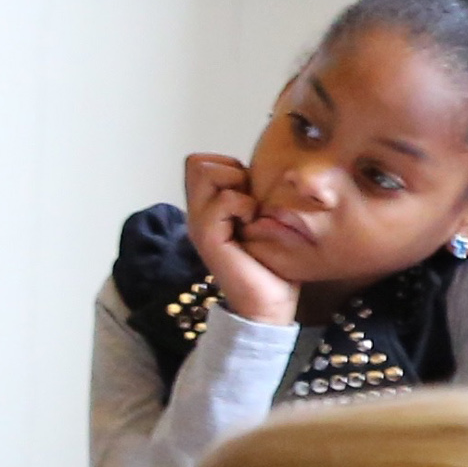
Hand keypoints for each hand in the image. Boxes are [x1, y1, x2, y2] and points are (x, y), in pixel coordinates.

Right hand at [182, 150, 294, 321]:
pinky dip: (244, 206)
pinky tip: (252, 225)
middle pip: (196, 163)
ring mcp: (198, 225)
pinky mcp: (208, 237)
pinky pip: (224, 200)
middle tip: (248, 200)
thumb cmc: (271, 262)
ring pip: (204, 173)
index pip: (201, 163)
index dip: (227, 167)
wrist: (267, 303)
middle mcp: (196, 214)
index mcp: (206, 209)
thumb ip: (250, 196)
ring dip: (235, 186)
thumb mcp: (261, 220)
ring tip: (249, 212)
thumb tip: (258, 173)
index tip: (248, 193)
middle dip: (229, 171)